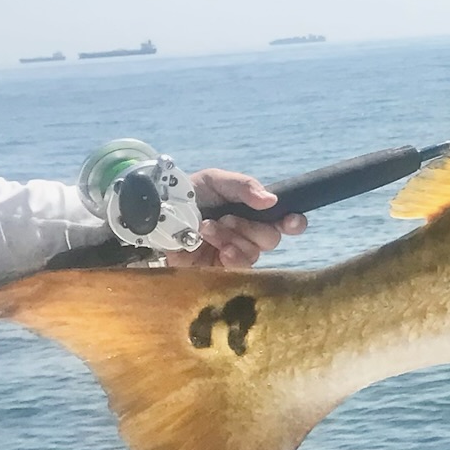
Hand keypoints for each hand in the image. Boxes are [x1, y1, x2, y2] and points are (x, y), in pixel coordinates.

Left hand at [165, 169, 308, 268]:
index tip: (291, 221)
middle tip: (226, 218)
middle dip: (251, 227)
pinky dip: (232, 256)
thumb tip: (272, 200)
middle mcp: (248, 234)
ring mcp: (234, 252)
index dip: (294, 222)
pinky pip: (238, 268)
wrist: (155, 214)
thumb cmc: (186, 194)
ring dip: (233, 238)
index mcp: (253, 213)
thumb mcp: (215, 181)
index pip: (285, 221)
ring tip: (207, 228)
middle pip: (271, 239)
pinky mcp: (218, 269)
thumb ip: (244, 186)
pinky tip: (219, 249)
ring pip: (254, 253)